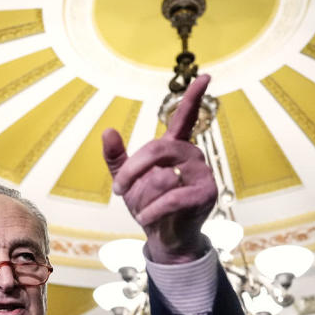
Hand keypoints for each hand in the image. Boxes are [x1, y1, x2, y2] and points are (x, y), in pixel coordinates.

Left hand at [102, 74, 216, 263]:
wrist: (162, 239)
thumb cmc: (149, 205)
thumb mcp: (128, 180)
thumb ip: (117, 157)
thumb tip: (107, 130)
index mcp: (175, 148)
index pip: (185, 118)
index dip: (193, 97)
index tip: (206, 76)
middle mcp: (192, 156)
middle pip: (159, 147)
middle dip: (135, 167)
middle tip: (119, 188)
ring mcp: (202, 175)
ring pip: (165, 171)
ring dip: (143, 191)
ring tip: (135, 206)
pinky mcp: (205, 195)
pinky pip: (172, 197)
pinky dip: (152, 209)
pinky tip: (144, 217)